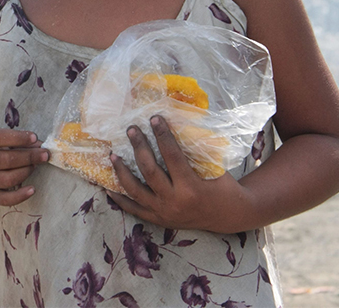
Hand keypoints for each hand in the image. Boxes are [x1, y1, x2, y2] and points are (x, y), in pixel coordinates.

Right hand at [0, 128, 48, 206]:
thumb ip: (9, 140)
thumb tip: (37, 144)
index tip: (34, 137)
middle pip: (6, 159)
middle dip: (29, 156)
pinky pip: (5, 199)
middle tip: (45, 154)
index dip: (17, 137)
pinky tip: (32, 189)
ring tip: (35, 165)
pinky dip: (20, 195)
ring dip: (26, 171)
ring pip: (8, 178)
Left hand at [107, 115, 248, 231]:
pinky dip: (119, 199)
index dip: (162, 135)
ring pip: (135, 190)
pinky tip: (108, 186)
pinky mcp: (158, 220)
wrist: (230, 217)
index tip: (154, 118)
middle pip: (149, 171)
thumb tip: (179, 123)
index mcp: (191, 188)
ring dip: (122, 172)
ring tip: (113, 155)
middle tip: (131, 129)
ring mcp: (164, 212)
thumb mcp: (216, 168)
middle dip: (139, 147)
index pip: (172, 156)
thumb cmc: (224, 186)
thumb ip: (197, 152)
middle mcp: (174, 202)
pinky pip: (133, 209)